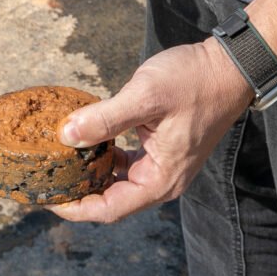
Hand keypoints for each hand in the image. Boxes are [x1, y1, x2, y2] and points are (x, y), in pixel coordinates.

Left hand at [48, 38, 253, 222]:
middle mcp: (164, 180)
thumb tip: (65, 135)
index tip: (46, 195)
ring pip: (119, 181)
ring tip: (61, 157)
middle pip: (112, 199)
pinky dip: (107, 155)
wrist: (230, 66)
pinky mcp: (165, 149)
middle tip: (46, 175)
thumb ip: (104, 118)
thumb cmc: (195, 81)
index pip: (109, 209)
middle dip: (79, 190)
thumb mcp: (146, 96)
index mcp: (161, 179)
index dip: (74, 208)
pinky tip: (90, 137)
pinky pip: (129, 163)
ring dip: (92, 172)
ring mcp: (166, 165)